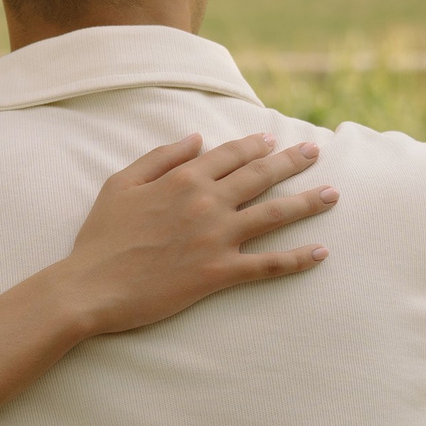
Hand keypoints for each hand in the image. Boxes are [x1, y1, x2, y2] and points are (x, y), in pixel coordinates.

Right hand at [63, 131, 335, 336]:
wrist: (92, 286)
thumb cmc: (101, 236)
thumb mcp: (121, 183)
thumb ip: (160, 157)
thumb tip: (197, 139)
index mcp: (184, 179)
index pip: (230, 154)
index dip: (254, 145)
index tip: (272, 139)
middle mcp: (207, 203)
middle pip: (260, 176)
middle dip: (292, 161)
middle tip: (315, 152)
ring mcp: (217, 238)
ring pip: (274, 214)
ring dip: (307, 202)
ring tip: (333, 195)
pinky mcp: (219, 273)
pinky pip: (267, 264)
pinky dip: (297, 259)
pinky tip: (321, 253)